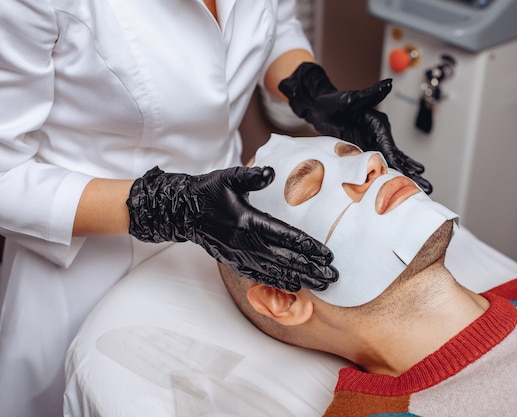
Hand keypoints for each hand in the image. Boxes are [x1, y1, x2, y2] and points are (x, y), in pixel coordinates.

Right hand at [127, 166, 338, 291]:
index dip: (307, 246)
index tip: (327, 254)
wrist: (182, 212)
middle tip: (332, 276)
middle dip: (310, 268)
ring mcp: (239, 255)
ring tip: (320, 285)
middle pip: (284, 259)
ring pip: (275, 272)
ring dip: (300, 279)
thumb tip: (270, 172)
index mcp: (247, 221)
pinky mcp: (234, 262)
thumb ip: (251, 176)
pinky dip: (279, 282)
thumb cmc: (207, 192)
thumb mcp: (228, 177)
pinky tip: (294, 286)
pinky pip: (260, 275)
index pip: (285, 236)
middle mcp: (245, 243)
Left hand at [279, 62, 432, 193]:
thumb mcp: (353, 99)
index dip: (398, 161)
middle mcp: (378, 135)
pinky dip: (385, 175)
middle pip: (397, 157)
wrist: (318, 107)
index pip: (390, 147)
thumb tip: (388, 83)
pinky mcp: (361, 149)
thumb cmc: (334, 101)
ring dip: (404, 176)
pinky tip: (393, 185)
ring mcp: (371, 143)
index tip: (407, 175)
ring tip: (420, 189)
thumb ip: (371, 94)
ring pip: (390, 163)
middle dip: (412, 172)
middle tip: (428, 187)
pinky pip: (375, 165)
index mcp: (379, 124)